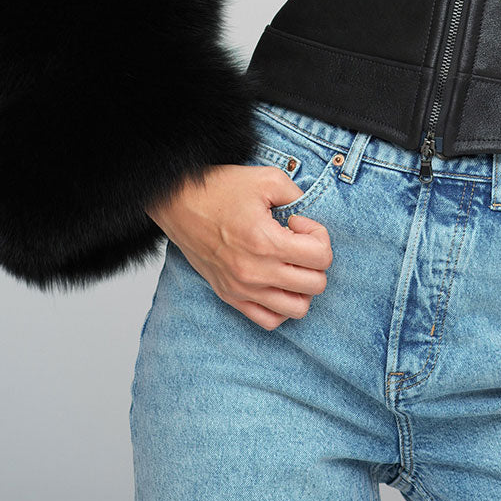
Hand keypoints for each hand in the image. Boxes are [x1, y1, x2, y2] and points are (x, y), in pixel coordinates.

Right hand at [145, 164, 332, 330]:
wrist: (179, 202)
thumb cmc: (220, 188)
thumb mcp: (267, 179)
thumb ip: (298, 196)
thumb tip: (312, 217)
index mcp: (265, 242)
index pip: (321, 256)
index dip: (319, 235)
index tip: (298, 223)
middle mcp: (255, 272)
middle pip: (315, 284)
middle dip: (316, 261)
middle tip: (298, 241)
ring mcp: (242, 289)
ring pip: (297, 308)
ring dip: (303, 287)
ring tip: (291, 264)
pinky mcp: (230, 297)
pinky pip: (270, 320)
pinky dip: (282, 306)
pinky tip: (277, 282)